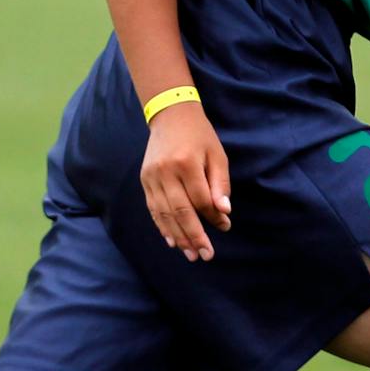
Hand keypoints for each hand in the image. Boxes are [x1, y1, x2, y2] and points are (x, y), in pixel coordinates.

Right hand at [140, 103, 231, 262]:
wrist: (170, 115)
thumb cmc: (199, 136)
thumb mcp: (217, 154)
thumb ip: (220, 183)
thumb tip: (223, 212)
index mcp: (186, 163)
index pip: (201, 199)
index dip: (213, 217)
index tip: (225, 227)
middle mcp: (166, 172)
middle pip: (181, 211)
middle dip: (195, 236)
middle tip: (206, 255)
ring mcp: (152, 177)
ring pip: (165, 214)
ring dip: (178, 237)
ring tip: (191, 254)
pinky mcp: (145, 180)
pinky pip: (153, 209)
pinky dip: (163, 227)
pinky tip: (173, 241)